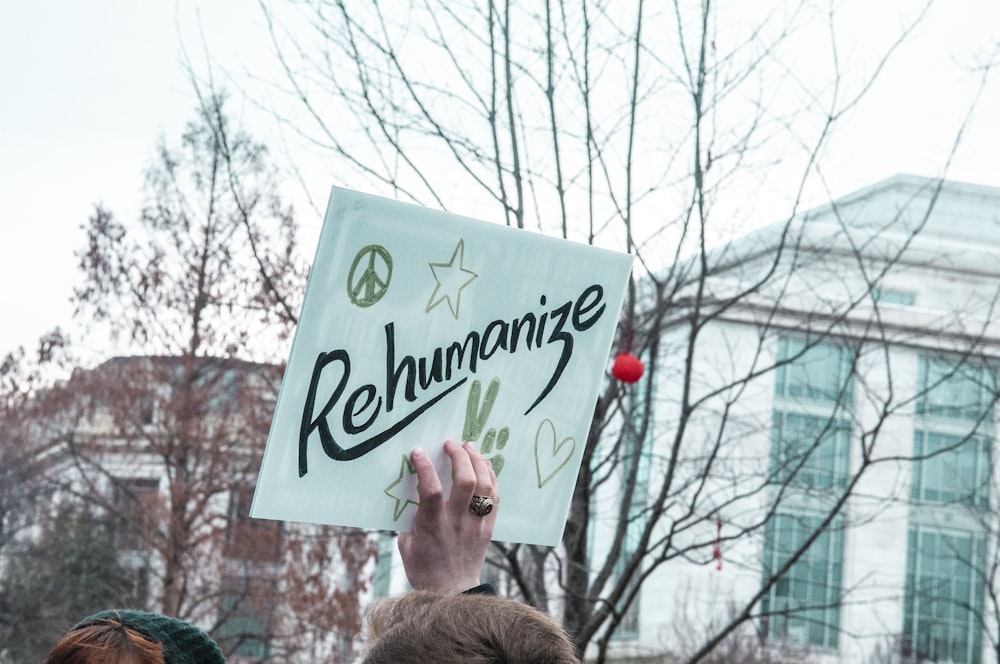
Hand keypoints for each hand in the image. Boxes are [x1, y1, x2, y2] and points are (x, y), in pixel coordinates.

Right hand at [397, 440, 498, 593]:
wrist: (451, 593)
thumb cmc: (424, 568)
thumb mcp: (407, 543)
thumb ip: (410, 517)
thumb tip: (411, 492)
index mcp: (432, 526)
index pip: (431, 490)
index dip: (425, 467)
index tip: (418, 451)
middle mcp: (457, 523)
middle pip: (466, 481)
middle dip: (460, 456)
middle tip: (451, 443)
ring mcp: (475, 525)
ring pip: (484, 486)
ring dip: (478, 461)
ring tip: (470, 447)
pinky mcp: (488, 528)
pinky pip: (495, 497)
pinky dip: (491, 478)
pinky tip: (484, 466)